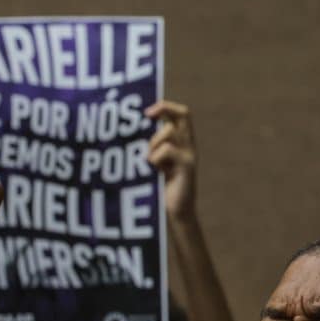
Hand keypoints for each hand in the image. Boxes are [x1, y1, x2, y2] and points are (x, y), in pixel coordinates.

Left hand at [146, 100, 196, 220]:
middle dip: (163, 108)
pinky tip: (155, 171)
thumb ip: (151, 147)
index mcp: (182, 142)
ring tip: (148, 161)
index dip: (166, 107)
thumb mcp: (155, 163)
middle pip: (183, 114)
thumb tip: (129, 131)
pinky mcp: (187, 166)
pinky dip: (155, 158)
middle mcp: (189, 145)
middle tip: (146, 115)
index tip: (147, 112)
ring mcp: (189, 155)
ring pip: (169, 132)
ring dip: (153, 142)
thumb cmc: (160, 189)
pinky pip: (167, 150)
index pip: (182, 114)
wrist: (176, 213)